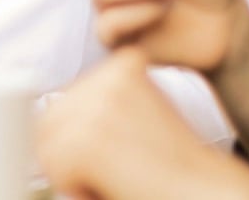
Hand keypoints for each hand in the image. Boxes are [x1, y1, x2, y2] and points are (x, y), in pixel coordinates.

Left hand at [39, 49, 248, 198]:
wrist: (205, 193)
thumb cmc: (176, 167)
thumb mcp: (138, 115)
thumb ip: (101, 105)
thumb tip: (42, 108)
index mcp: (123, 63)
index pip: (68, 99)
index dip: (82, 137)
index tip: (120, 153)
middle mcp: (109, 75)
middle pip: (51, 119)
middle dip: (70, 155)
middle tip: (116, 171)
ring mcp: (97, 104)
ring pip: (48, 146)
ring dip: (73, 173)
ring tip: (118, 178)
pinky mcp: (87, 138)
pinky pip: (54, 168)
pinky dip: (77, 189)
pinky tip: (116, 185)